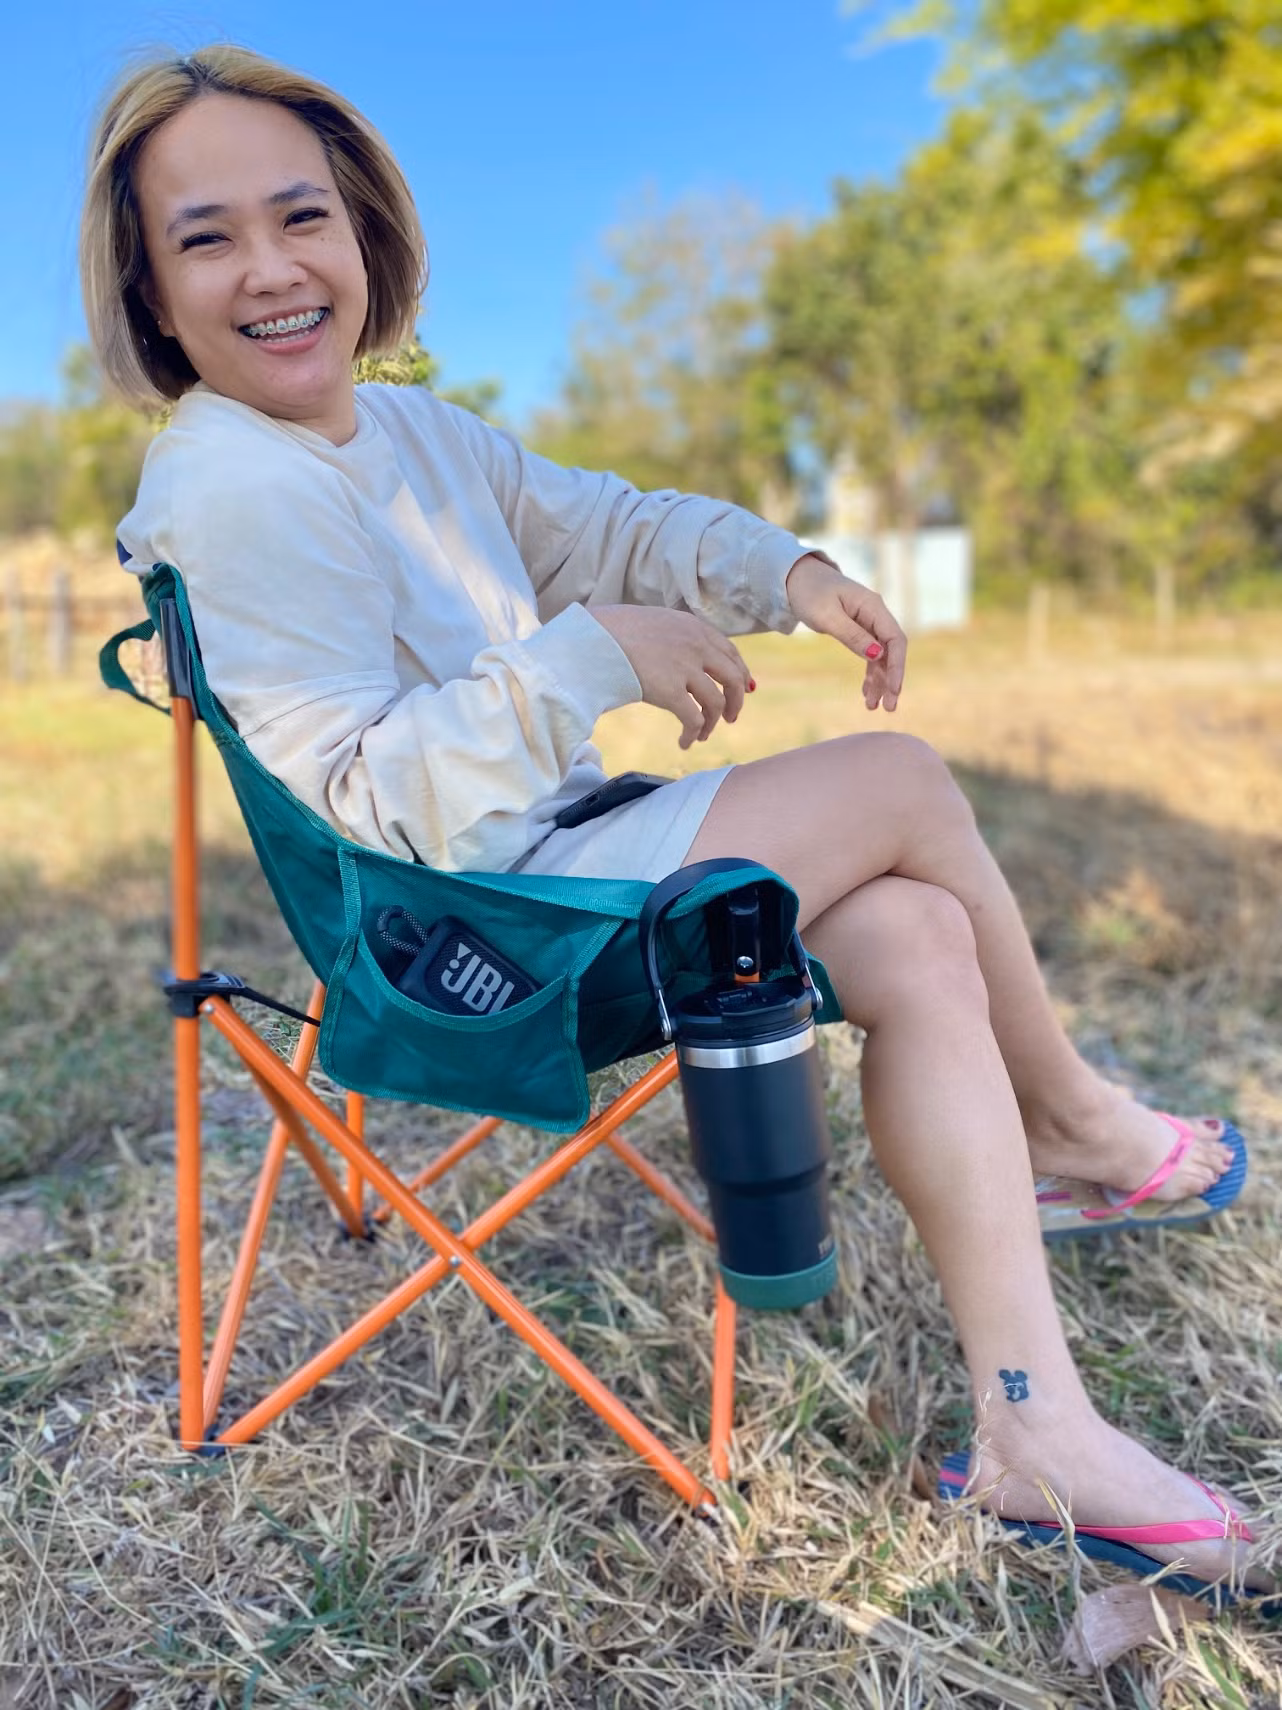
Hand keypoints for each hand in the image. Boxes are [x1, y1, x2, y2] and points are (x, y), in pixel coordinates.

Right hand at [590, 605, 751, 748]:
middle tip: (731, 717)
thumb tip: (678, 656)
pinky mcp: (671, 692)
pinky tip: (685, 742)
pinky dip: (694, 734)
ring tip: (703, 735)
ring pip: (716, 702)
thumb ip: (673, 636)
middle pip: (733, 678)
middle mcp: (695, 646)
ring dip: (714, 723)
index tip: (744, 688)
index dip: (740, 671)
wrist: (594, 638)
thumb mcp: (653, 622)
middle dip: (736, 701)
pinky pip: (694, 720)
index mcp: (692, 627)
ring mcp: (685, 668)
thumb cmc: (612, 631)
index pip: (729, 651)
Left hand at [785, 554, 905, 711]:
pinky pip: (870, 655)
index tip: (893, 689)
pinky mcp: (859, 630)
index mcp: (873, 606)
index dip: (897, 666)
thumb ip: (852, 635)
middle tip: (888, 708)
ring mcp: (868, 623)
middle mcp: (875, 615)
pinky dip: (869, 674)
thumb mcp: (827, 616)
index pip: (896, 639)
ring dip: (879, 682)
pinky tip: (866, 693)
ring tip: (872, 707)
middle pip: (892, 651)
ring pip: (881, 657)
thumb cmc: (810, 593)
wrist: (796, 579)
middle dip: (891, 680)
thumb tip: (877, 655)